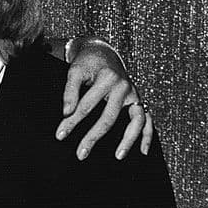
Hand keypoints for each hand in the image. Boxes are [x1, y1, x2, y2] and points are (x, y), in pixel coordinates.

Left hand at [57, 39, 153, 159]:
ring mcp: (134, 94)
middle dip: (93, 137)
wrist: (104, 52)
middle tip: (81, 154)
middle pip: (109, 117)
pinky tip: (142, 151)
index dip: (71, 121)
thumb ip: (70, 91)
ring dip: (128, 139)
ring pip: (136, 120)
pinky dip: (147, 135)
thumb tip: (66, 113)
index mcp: (107, 78)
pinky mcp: (138, 100)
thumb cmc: (87, 62)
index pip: (86, 105)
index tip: (60, 135)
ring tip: (118, 156)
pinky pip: (147, 119)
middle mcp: (124, 86)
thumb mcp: (75, 71)